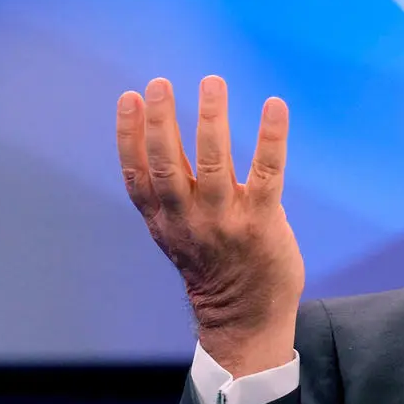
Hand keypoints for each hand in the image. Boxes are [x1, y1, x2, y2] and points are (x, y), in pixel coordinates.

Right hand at [116, 75, 303, 374]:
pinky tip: (274, 105)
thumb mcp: (179, 239)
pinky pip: (266, 173)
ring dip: (211, 119)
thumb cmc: (217, 272)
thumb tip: (176, 151)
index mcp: (165, 223)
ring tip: (211, 83)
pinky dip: (270, 137)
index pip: (137, 176)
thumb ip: (174, 202)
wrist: (245, 320)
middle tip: (160, 83)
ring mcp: (225, 222)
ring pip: (214, 163)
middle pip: (167, 165)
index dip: (129, 136)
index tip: (129, 99)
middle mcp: (189, 221)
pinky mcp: (261, 222)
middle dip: (160, 121)